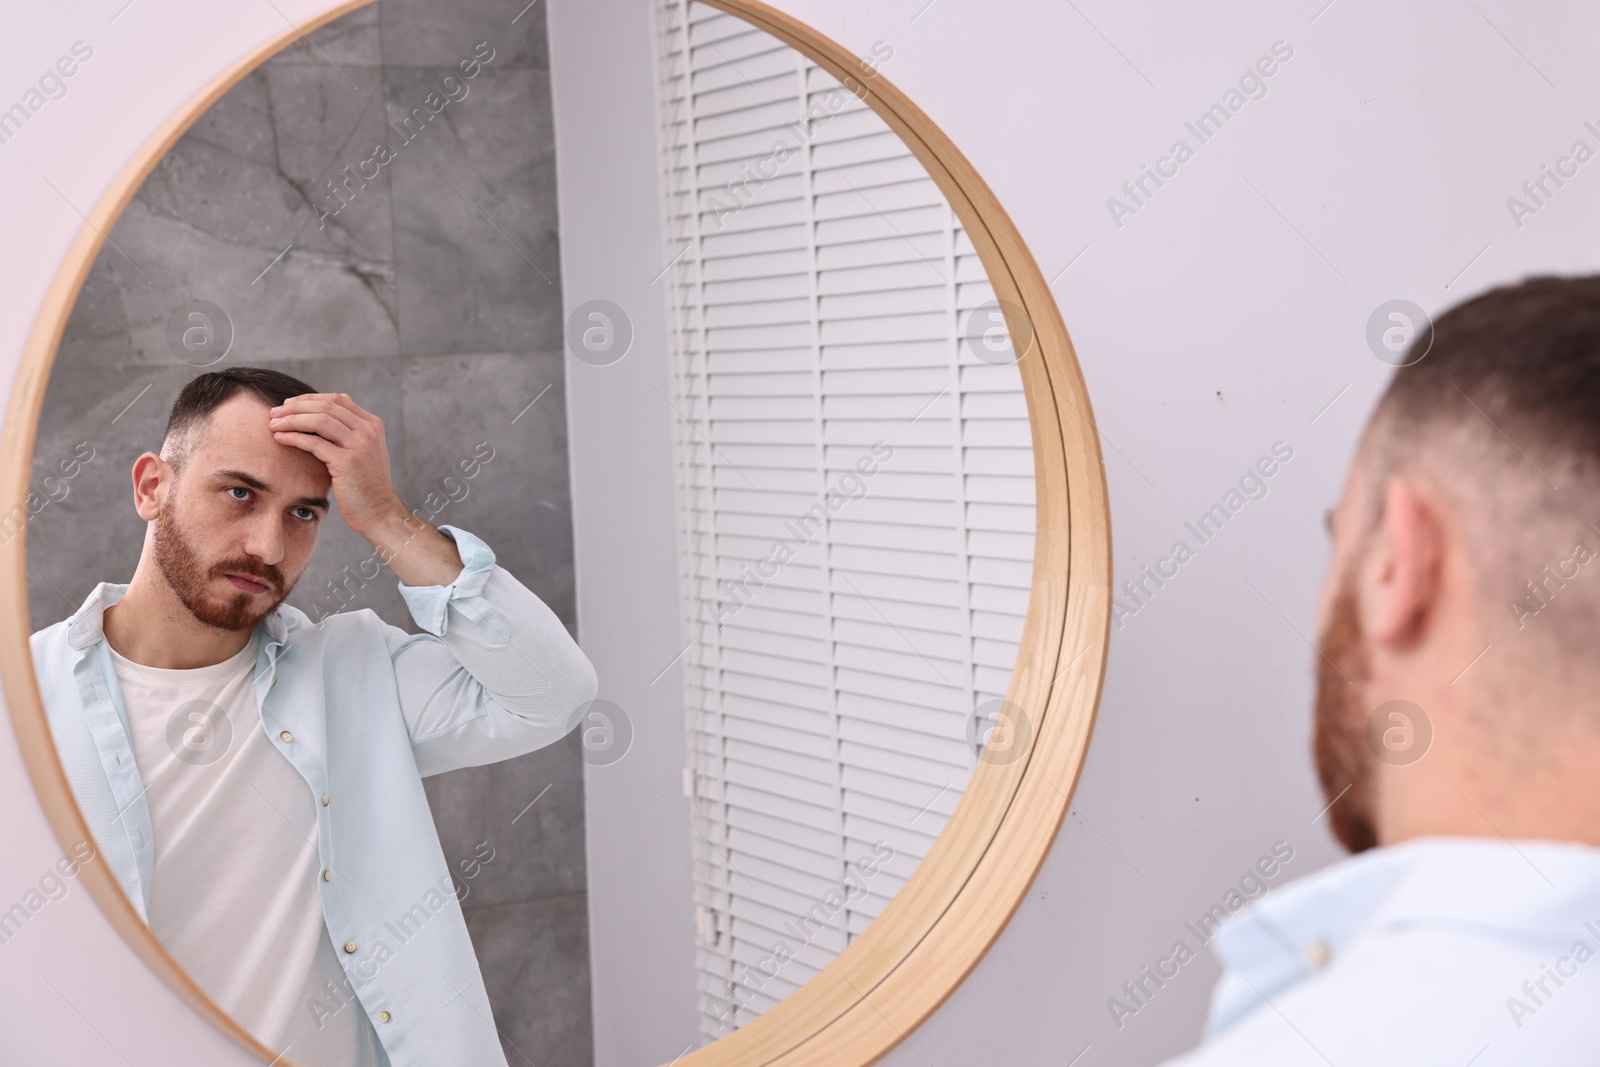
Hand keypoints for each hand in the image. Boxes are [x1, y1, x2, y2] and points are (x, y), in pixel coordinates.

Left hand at [268, 393, 403, 536]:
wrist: (379, 512)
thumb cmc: (365, 484)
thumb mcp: (364, 452)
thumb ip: (350, 432)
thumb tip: (323, 413)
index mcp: (373, 424)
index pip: (337, 399)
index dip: (309, 399)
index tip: (288, 405)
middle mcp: (369, 431)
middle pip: (326, 406)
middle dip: (296, 407)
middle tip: (274, 412)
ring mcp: (360, 446)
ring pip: (319, 420)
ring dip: (291, 419)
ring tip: (273, 424)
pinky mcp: (347, 462)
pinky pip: (314, 442)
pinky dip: (294, 437)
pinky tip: (280, 438)